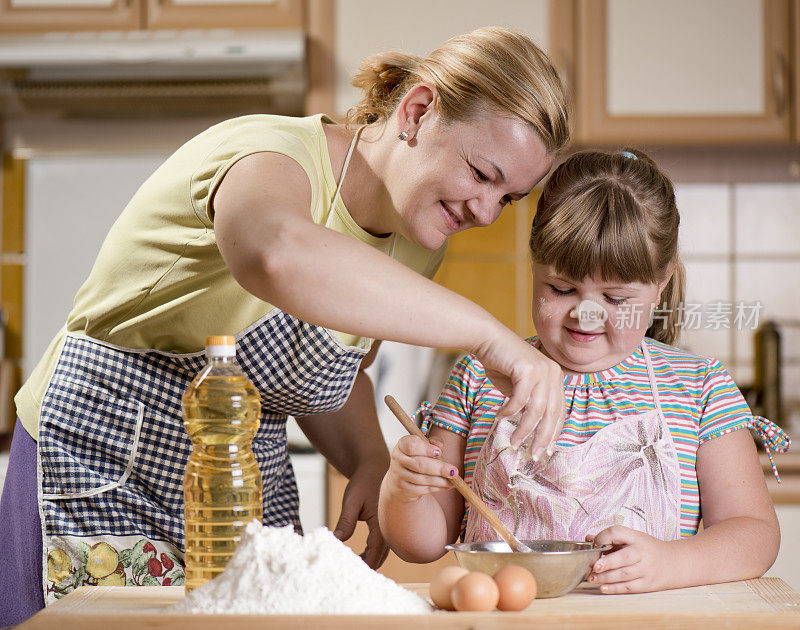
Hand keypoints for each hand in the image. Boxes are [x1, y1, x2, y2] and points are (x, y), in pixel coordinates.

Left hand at [333, 462, 390, 568]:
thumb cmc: (363, 482)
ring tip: (353, 567)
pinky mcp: (386, 525)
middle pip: (382, 554)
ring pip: (383, 551)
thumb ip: (346, 521)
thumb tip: (336, 540)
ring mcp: (389, 526)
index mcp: (382, 520)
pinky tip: (359, 556)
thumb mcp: (351, 500)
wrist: (374, 467)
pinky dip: (372, 552)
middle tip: (351, 574)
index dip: (367, 562)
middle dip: (369, 565)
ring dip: (371, 560)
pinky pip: (381, 544)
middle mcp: (389, 525)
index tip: (356, 572)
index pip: (377, 549)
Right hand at [381, 435, 455, 502]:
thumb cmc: (416, 458)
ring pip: (422, 479)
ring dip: (440, 480)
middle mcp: (398, 459)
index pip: (411, 446)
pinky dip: (437, 488)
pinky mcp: (404, 489)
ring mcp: (399, 475)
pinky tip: (446, 486)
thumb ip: (433, 443)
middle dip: (439, 468)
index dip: (426, 449)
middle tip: (453, 471)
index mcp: (402, 445)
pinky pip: (422, 489)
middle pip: (419, 464)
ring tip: (453, 480)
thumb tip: (439, 446)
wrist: (400, 480)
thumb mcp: (423, 447)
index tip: (439, 452)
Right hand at [474, 328, 564, 456]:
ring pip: (537, 409)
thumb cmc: (502, 364)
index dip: (553, 433)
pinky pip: (520, 399)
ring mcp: (543, 369)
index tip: (546, 452)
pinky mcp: (528, 368)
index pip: (559, 411)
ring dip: (525, 429)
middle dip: (543, 438)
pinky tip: (500, 418)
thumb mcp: (520, 387)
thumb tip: (531, 430)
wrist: (487, 340)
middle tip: (534, 456)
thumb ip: (529, 404)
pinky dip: (510, 411)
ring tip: (514, 442)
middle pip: (552, 413)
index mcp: (556, 377)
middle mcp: (554, 373)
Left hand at [586, 526, 676, 593]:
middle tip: (594, 566)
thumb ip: (612, 539)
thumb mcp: (633, 538)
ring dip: (606, 577)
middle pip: (624, 557)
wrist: (675, 563)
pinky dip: (615, 588)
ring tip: (592, 578)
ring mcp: (646, 569)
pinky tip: (603, 588)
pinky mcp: (648, 584)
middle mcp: (643, 553)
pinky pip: (629, 587)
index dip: (603, 537)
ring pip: (624, 574)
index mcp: (636, 537)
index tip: (594, 544)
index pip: (617, 532)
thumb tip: (589, 538)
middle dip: (607, 562)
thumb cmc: (648, 549)